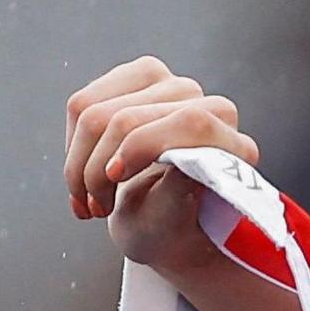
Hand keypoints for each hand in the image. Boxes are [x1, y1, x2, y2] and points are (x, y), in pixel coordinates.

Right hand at [65, 57, 259, 273]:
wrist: (164, 228)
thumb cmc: (173, 231)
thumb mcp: (170, 228)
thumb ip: (176, 198)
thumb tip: (178, 167)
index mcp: (236, 149)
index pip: (191, 122)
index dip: (142, 145)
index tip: (113, 177)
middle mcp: (212, 110)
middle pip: (130, 118)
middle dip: (97, 166)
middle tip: (95, 207)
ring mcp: (176, 90)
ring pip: (96, 110)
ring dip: (79, 159)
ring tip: (88, 197)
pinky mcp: (140, 79)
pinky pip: (83, 103)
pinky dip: (73, 143)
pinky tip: (83, 171)